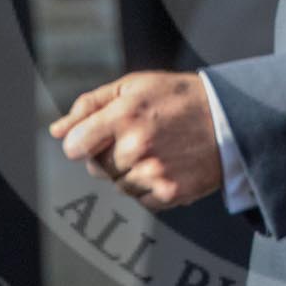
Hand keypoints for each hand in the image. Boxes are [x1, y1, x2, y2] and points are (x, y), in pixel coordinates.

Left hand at [51, 71, 223, 209]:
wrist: (230, 118)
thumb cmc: (176, 98)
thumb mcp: (134, 86)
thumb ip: (90, 106)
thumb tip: (55, 131)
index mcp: (124, 115)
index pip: (74, 146)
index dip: (81, 141)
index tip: (95, 137)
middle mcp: (136, 146)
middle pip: (95, 168)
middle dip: (109, 154)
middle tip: (140, 137)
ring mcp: (153, 173)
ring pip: (118, 185)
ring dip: (130, 172)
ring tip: (158, 150)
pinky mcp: (170, 193)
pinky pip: (141, 200)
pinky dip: (150, 187)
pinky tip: (169, 165)